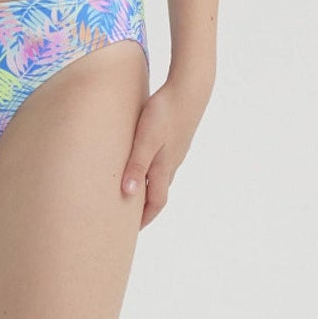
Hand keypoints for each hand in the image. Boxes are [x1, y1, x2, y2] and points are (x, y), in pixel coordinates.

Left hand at [120, 77, 208, 228]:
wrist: (190, 88)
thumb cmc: (165, 112)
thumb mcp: (146, 139)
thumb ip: (136, 165)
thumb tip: (127, 193)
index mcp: (164, 167)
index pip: (156, 202)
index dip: (144, 218)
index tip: (132, 230)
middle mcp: (171, 163)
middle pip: (159, 192)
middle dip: (145, 207)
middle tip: (129, 217)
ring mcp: (176, 151)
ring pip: (161, 177)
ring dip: (148, 188)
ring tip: (132, 192)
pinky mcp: (176, 138)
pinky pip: (163, 162)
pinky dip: (152, 171)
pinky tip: (143, 161)